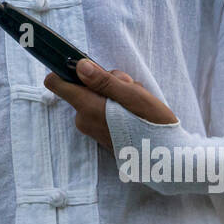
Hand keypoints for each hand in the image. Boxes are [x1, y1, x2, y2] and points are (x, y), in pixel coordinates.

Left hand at [45, 59, 178, 149]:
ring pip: (97, 95)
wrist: (168, 160)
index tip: (83, 64)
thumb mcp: (132, 95)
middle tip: (130, 88)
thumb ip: (103, 80)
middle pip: (83, 85)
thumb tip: (79, 66)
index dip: (65, 69)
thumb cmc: (153, 125)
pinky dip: (118, 105)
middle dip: (105, 81)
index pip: (56, 83)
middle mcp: (84, 120)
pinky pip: (103, 109)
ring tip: (138, 103)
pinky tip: (136, 112)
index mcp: (87, 108)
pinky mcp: (101, 133)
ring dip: (116, 92)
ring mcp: (92, 128)